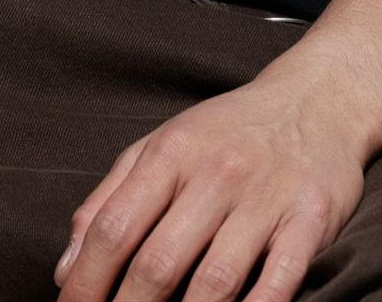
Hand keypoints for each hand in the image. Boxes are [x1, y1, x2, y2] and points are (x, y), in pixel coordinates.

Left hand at [52, 71, 367, 301]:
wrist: (315, 99)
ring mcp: (264, 196)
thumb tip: (65, 268)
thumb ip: (109, 200)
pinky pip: (279, 282)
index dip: (86, 282)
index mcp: (170, 152)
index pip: (114, 227)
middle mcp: (215, 172)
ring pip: (215, 280)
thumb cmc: (225, 133)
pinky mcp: (309, 218)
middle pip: (158, 262)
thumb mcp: (161, 146)